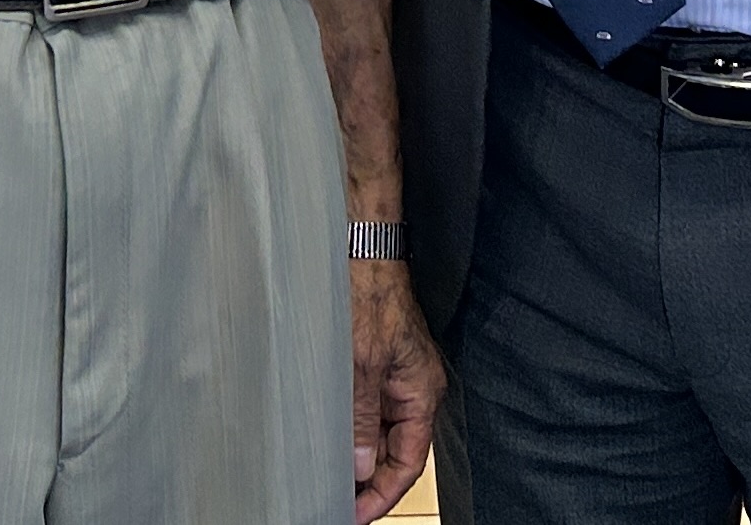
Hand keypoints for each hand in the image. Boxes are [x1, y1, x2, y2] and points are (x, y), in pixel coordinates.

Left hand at [350, 258, 444, 520]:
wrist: (362, 252)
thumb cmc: (369, 296)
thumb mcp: (362, 364)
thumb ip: (362, 419)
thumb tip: (362, 467)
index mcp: (422, 392)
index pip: (409, 463)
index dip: (383, 494)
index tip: (356, 514)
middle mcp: (414, 389)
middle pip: (397, 453)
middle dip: (370, 483)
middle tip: (339, 503)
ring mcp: (395, 378)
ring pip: (381, 434)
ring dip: (359, 458)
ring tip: (330, 480)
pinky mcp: (377, 366)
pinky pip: (368, 411)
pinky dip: (351, 431)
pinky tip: (329, 442)